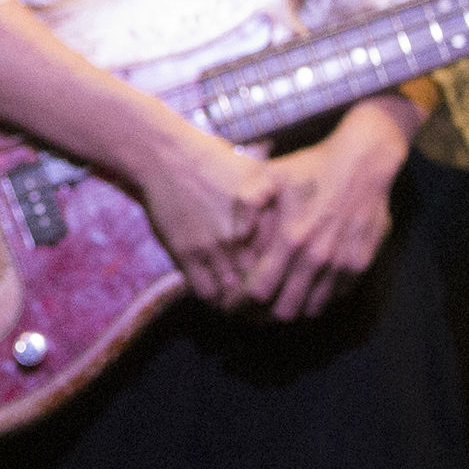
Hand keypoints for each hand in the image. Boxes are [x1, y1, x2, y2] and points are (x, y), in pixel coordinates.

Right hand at [117, 123, 282, 309]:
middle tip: (265, 313)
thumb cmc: (212, 161)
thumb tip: (302, 222)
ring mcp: (215, 246)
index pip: (287, 267)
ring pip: (234, 297)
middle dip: (265, 305)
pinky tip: (216, 297)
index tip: (285, 293)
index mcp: (267, 218)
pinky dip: (213, 301)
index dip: (287, 286)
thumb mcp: (258, 173)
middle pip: (264, 287)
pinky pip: (206, 293)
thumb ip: (280, 203)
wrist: (166, 155)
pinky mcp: (188, 254)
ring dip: (239, 308)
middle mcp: (244, 236)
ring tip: (241, 310)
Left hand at [232, 93, 417, 320]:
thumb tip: (235, 237)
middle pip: (284, 311)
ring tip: (278, 301)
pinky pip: (335, 298)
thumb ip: (246, 204)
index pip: (259, 292)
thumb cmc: (311, 167)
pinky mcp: (360, 265)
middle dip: (264, 315)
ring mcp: (341, 265)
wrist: (362, 162)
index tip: (231, 304)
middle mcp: (316, 258)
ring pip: (312, 309)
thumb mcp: (270, 174)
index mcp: (290, 238)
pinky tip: (306, 287)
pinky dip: (318, 298)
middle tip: (252, 310)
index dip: (241, 304)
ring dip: (293, 309)